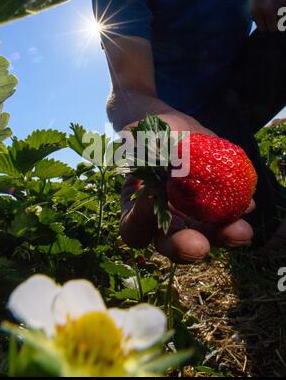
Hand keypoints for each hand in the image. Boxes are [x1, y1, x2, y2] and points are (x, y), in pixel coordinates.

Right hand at [120, 119, 254, 263]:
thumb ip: (140, 139)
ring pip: (203, 239)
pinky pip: (225, 222)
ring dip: (221, 237)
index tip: (151, 196)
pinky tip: (246, 205)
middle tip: (198, 246)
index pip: (133, 227)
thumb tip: (137, 140)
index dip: (140, 218)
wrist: (180, 134)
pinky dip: (235, 216)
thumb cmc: (154, 134)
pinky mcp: (213, 215)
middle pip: (167, 245)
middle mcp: (160, 224)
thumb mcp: (145, 132)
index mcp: (135, 209)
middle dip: (183, 247)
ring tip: (240, 231)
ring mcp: (189, 222)